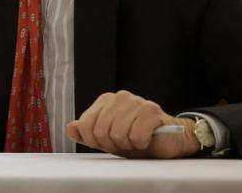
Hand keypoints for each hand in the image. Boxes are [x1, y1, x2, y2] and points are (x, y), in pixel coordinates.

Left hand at [66, 90, 198, 157]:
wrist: (170, 139)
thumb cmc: (137, 138)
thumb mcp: (107, 138)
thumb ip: (87, 133)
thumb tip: (71, 128)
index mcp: (105, 100)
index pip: (85, 125)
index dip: (95, 141)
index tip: (108, 143)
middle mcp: (120, 97)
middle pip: (100, 130)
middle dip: (112, 144)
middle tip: (125, 144)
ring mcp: (136, 101)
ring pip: (117, 133)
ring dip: (127, 145)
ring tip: (135, 141)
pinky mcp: (151, 110)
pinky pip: (136, 135)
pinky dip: (141, 144)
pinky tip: (146, 140)